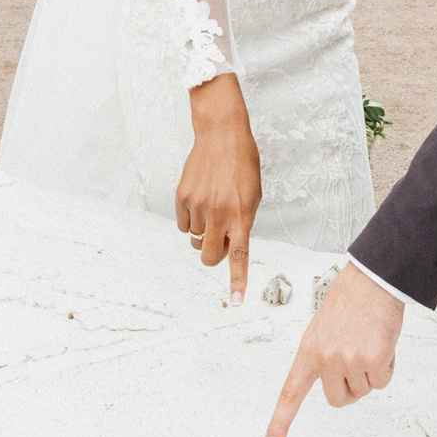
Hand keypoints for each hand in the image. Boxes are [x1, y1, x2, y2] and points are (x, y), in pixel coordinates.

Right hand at [177, 73, 261, 305]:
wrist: (221, 135)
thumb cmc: (242, 164)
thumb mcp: (253, 194)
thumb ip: (243, 222)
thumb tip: (230, 246)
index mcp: (242, 215)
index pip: (240, 255)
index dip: (237, 280)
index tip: (236, 301)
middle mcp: (220, 213)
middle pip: (210, 256)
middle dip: (213, 256)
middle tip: (218, 241)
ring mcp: (199, 206)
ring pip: (195, 240)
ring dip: (202, 232)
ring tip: (211, 207)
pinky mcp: (182, 198)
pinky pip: (182, 225)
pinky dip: (189, 220)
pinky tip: (199, 200)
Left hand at [266, 263, 404, 436]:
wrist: (373, 278)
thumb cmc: (351, 300)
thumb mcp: (323, 329)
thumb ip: (323, 357)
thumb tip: (338, 383)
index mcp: (308, 350)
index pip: (290, 392)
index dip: (281, 422)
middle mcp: (325, 358)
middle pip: (339, 399)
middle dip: (352, 388)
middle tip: (358, 364)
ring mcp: (348, 359)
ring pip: (364, 389)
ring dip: (371, 373)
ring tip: (370, 342)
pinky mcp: (372, 358)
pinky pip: (382, 380)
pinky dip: (387, 367)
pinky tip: (383, 343)